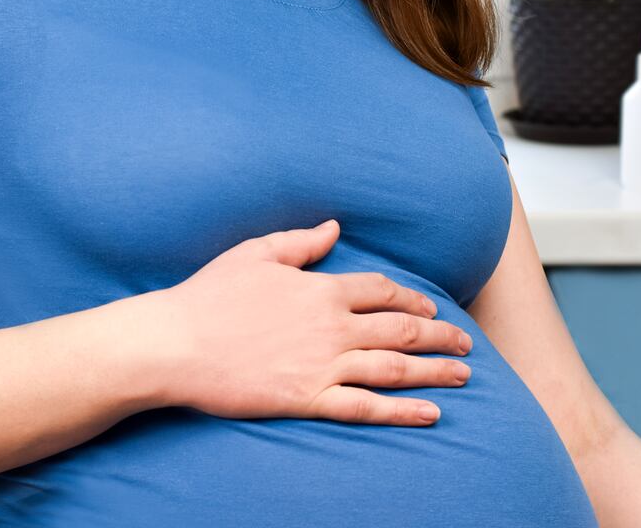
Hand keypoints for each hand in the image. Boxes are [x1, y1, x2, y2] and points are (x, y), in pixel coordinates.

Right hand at [153, 219, 471, 425]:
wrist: (174, 344)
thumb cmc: (208, 297)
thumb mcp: (254, 254)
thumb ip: (300, 241)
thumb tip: (334, 227)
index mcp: (320, 289)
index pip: (381, 292)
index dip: (412, 301)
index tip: (430, 309)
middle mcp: (330, 326)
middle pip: (401, 330)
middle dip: (440, 336)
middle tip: (465, 342)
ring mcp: (322, 365)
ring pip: (394, 368)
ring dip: (434, 372)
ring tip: (462, 375)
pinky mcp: (306, 399)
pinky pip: (366, 407)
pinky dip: (402, 411)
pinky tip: (430, 413)